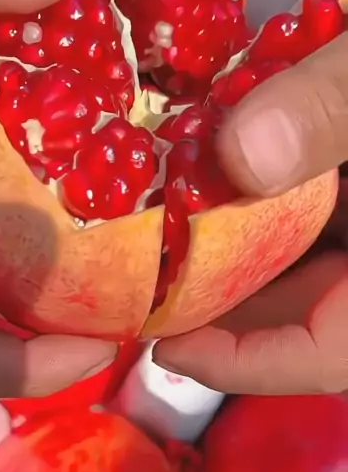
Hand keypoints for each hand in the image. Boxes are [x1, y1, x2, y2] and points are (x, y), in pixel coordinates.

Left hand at [154, 34, 347, 393]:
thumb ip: (337, 110)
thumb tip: (237, 155)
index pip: (327, 354)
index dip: (242, 362)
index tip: (162, 345)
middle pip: (306, 307)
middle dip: (224, 292)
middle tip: (144, 270)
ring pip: (312, 253)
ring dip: (244, 235)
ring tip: (168, 214)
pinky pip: (328, 204)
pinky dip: (279, 186)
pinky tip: (229, 155)